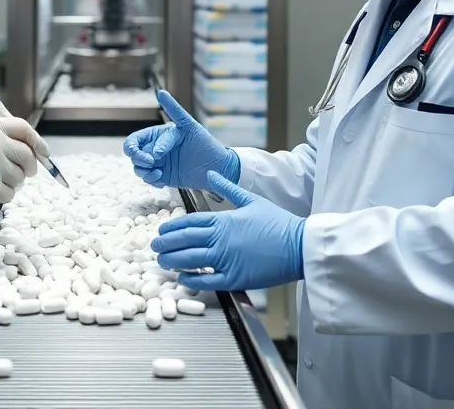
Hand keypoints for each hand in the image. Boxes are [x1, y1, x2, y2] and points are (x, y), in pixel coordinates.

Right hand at [0, 117, 47, 211]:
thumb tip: (30, 150)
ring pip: (20, 178)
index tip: (44, 153)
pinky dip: (2, 196)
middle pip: (28, 156)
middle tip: (22, 173)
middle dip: (29, 167)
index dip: (37, 142)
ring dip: (11, 182)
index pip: (24, 129)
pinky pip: (9, 194)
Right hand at [123, 90, 239, 189]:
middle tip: (151, 164)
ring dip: (144, 172)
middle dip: (138, 160)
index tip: (153, 155)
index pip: (134, 140)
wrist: (217, 167)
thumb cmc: (205, 143)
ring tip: (158, 173)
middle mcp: (155, 148)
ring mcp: (159, 163)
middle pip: (133, 155)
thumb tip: (161, 92)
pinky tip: (162, 180)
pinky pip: (149, 180)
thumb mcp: (189, 125)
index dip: (134, 147)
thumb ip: (174, 110)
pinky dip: (152, 180)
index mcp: (157, 135)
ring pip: (138, 169)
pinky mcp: (163, 177)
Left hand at [151, 170, 305, 291]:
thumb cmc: (278, 223)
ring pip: (191, 260)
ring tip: (162, 262)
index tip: (161, 232)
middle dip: (166, 244)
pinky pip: (207, 280)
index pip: (189, 222)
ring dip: (173, 261)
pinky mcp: (235, 278)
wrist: (300, 246)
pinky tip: (182, 278)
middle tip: (153, 248)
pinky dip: (192, 279)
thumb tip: (211, 174)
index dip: (172, 228)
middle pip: (185, 240)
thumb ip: (228, 188)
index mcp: (224, 220)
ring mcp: (227, 259)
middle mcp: (221, 239)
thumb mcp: (252, 200)